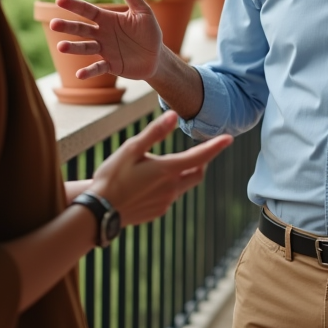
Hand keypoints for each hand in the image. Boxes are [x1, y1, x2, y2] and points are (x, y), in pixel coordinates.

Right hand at [52, 0, 162, 80]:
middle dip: (67, 27)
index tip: (59, 0)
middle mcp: (102, 34)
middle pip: (81, 29)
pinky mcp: (111, 65)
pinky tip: (79, 75)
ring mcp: (105, 50)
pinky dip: (89, 71)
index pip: (88, 10)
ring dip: (73, 48)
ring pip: (85, 47)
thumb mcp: (143, 12)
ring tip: (60, 47)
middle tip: (53, 24)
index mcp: (108, 19)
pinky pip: (98, 68)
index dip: (74, 5)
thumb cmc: (149, 32)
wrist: (157, 57)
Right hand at [91, 111, 232, 226]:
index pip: (200, 156)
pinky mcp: (157, 212)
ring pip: (183, 186)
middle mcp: (171, 188)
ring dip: (183, 174)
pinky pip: (170, 197)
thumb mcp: (130, 149)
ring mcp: (165, 202)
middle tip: (199, 152)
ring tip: (166, 166)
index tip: (229, 138)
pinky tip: (150, 184)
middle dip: (202, 162)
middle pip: (197, 174)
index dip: (216, 146)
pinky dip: (169, 187)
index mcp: (167, 170)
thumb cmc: (111, 176)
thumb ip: (154, 133)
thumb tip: (174, 116)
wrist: (98, 212)